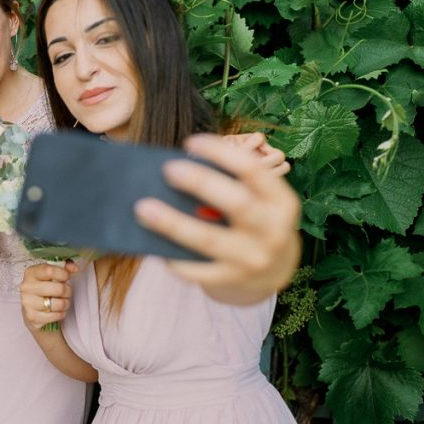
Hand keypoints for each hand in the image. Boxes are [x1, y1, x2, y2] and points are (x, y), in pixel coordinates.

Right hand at [19, 261, 76, 332]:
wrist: (32, 309)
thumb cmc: (44, 289)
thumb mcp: (52, 275)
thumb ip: (64, 268)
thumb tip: (75, 268)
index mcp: (31, 273)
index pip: (50, 271)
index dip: (64, 274)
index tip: (67, 277)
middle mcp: (27, 287)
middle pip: (59, 289)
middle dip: (68, 291)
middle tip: (66, 292)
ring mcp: (28, 303)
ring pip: (59, 304)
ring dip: (65, 303)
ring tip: (61, 302)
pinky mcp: (32, 317)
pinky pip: (56, 315)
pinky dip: (60, 314)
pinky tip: (56, 311)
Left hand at [136, 134, 300, 303]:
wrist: (275, 272)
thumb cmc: (255, 223)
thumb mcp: (260, 203)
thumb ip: (233, 187)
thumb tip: (179, 172)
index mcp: (281, 202)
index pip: (254, 171)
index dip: (222, 154)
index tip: (191, 142)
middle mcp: (272, 231)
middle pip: (236, 203)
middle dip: (201, 183)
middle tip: (168, 169)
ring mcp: (253, 260)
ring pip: (209, 239)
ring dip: (172, 223)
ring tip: (142, 208)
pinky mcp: (232, 281)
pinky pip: (197, 270)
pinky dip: (174, 256)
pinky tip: (153, 243)